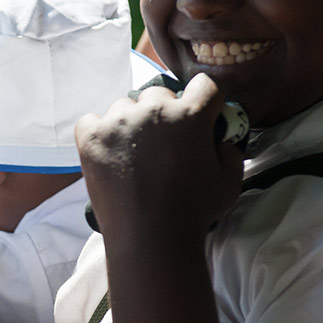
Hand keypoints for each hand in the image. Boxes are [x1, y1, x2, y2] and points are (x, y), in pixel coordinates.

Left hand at [74, 73, 244, 243]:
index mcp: (190, 115)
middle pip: (160, 95)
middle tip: (165, 144)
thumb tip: (222, 138)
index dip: (205, 100)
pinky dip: (100, 132)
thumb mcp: (230, 182)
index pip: (203, 84)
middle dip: (166, 113)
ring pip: (126, 106)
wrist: (149, 238)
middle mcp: (153, 110)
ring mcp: (118, 121)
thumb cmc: (193, 212)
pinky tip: (111, 154)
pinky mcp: (90, 136)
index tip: (201, 114)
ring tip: (136, 154)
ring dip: (132, 122)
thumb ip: (232, 151)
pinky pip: (93, 119)